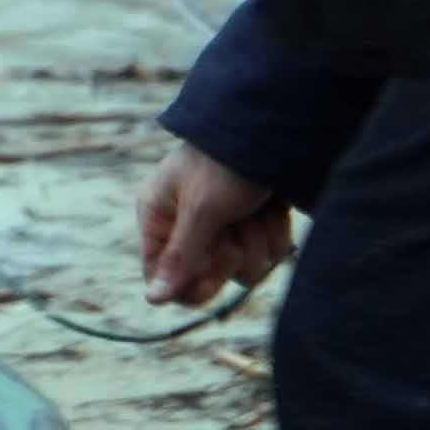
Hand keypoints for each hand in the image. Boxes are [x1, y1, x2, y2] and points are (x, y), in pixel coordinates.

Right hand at [136, 143, 290, 305]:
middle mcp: (189, 226)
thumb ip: (179, 258)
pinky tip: (273, 206)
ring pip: (246, 268)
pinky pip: (269, 254)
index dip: (188, 282)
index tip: (209, 281)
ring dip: (257, 239)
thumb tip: (153, 299)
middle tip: (234, 227)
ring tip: (257, 208)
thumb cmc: (226, 164)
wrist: (276, 131)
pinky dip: (276, 231)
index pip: (161, 274)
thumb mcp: (201, 211)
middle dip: (229, 253)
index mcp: (158, 217)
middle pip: (208, 276)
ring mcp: (226, 227)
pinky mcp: (257, 225)